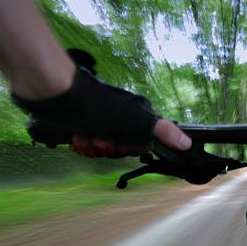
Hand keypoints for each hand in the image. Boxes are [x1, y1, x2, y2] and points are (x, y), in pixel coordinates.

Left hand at [12, 49, 191, 156]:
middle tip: (101, 139)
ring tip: (84, 136)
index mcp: (137, 118)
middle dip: (109, 149)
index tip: (123, 145)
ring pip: (101, 150)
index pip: (141, 145)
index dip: (130, 149)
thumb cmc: (100, 106)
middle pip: (120, 149)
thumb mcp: (138, 121)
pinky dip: (79, 145)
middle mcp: (120, 121)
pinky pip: (84, 146)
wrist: (58, 95)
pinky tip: (75, 139)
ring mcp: (99, 124)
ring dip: (92, 148)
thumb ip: (164, 132)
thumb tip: (188, 144)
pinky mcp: (80, 127)